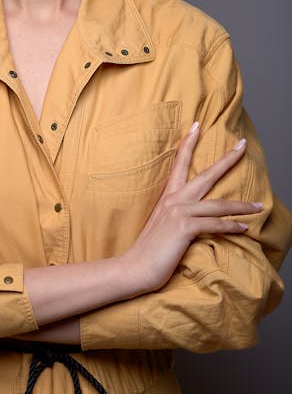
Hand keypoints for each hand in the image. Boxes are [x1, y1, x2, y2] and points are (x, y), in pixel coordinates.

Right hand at [124, 122, 262, 293]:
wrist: (133, 268)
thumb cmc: (148, 251)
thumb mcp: (162, 225)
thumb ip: (175, 215)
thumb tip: (190, 215)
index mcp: (167, 197)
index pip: (179, 163)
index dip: (188, 143)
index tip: (196, 126)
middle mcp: (174, 200)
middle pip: (205, 175)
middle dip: (226, 160)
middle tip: (242, 145)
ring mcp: (178, 213)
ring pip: (217, 204)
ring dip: (241, 205)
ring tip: (259, 205)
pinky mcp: (183, 228)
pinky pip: (214, 224)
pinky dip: (230, 226)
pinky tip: (244, 227)